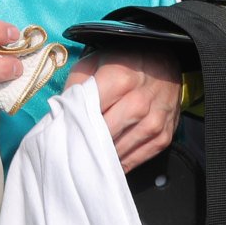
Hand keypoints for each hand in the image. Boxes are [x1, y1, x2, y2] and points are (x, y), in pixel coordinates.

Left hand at [65, 47, 182, 171]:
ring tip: (89, 156)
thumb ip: (76, 85)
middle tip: (73, 149)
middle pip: (104, 134)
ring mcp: (154, 121)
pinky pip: (137, 159)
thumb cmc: (124, 63)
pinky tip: (109, 160)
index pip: (90, 111)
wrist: (165, 62)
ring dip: (103, 156)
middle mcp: (140, 101)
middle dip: (87, 142)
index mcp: (120, 77)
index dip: (76, 123)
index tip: (65, 131)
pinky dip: (120, 162)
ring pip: (120, 150)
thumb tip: (60, 114)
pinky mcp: (164, 136)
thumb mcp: (95, 62)